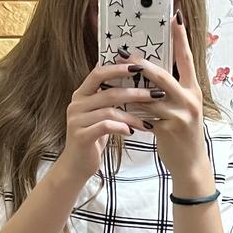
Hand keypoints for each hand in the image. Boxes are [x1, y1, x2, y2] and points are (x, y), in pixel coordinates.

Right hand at [59, 58, 162, 183]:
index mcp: (81, 95)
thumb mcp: (99, 114)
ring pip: (110, 111)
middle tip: (155, 94)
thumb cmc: (93, 138)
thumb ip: (106, 96)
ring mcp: (76, 120)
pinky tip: (132, 132)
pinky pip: (105, 127)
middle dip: (135, 92)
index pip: (98, 73)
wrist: (76, 165)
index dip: (118, 68)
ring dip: (132, 115)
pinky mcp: (81, 136)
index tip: (139, 67)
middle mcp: (76, 104)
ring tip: (147, 121)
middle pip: (108, 92)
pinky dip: (121, 128)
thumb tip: (125, 74)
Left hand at [116, 10, 210, 179]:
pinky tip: (119, 109)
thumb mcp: (182, 106)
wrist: (190, 163)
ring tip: (112, 82)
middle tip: (124, 53)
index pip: (187, 58)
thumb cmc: (182, 131)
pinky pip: (144, 116)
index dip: (181, 37)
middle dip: (141, 64)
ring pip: (148, 97)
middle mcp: (190, 99)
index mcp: (193, 89)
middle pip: (162, 75)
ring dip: (129, 91)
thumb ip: (170, 89)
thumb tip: (147, 71)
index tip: (175, 16)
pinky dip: (130, 112)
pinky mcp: (169, 129)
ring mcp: (180, 114)